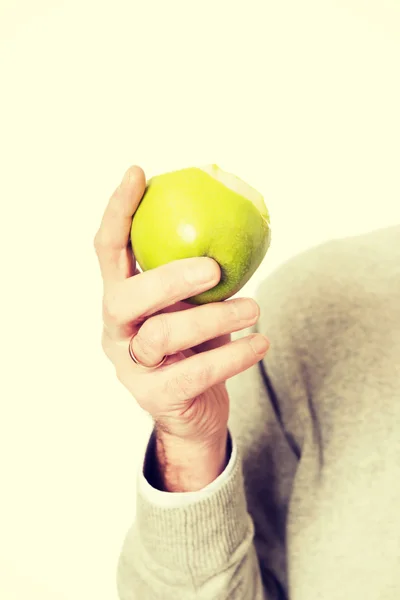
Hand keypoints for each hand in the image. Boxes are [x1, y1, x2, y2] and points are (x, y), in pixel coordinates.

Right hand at [94, 166, 269, 487]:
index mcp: (120, 299)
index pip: (107, 251)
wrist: (193, 413)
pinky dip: (233, 356)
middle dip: (168, 278)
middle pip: (124, 298)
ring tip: (254, 308)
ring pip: (160, 336)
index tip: (139, 173)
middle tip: (213, 267)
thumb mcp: (194, 305)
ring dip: (214, 318)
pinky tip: (261, 343)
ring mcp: (130, 368)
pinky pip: (194, 373)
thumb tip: (240, 218)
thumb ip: (201, 274)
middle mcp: (116, 331)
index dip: (118, 212)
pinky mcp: (156, 397)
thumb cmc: (195, 346)